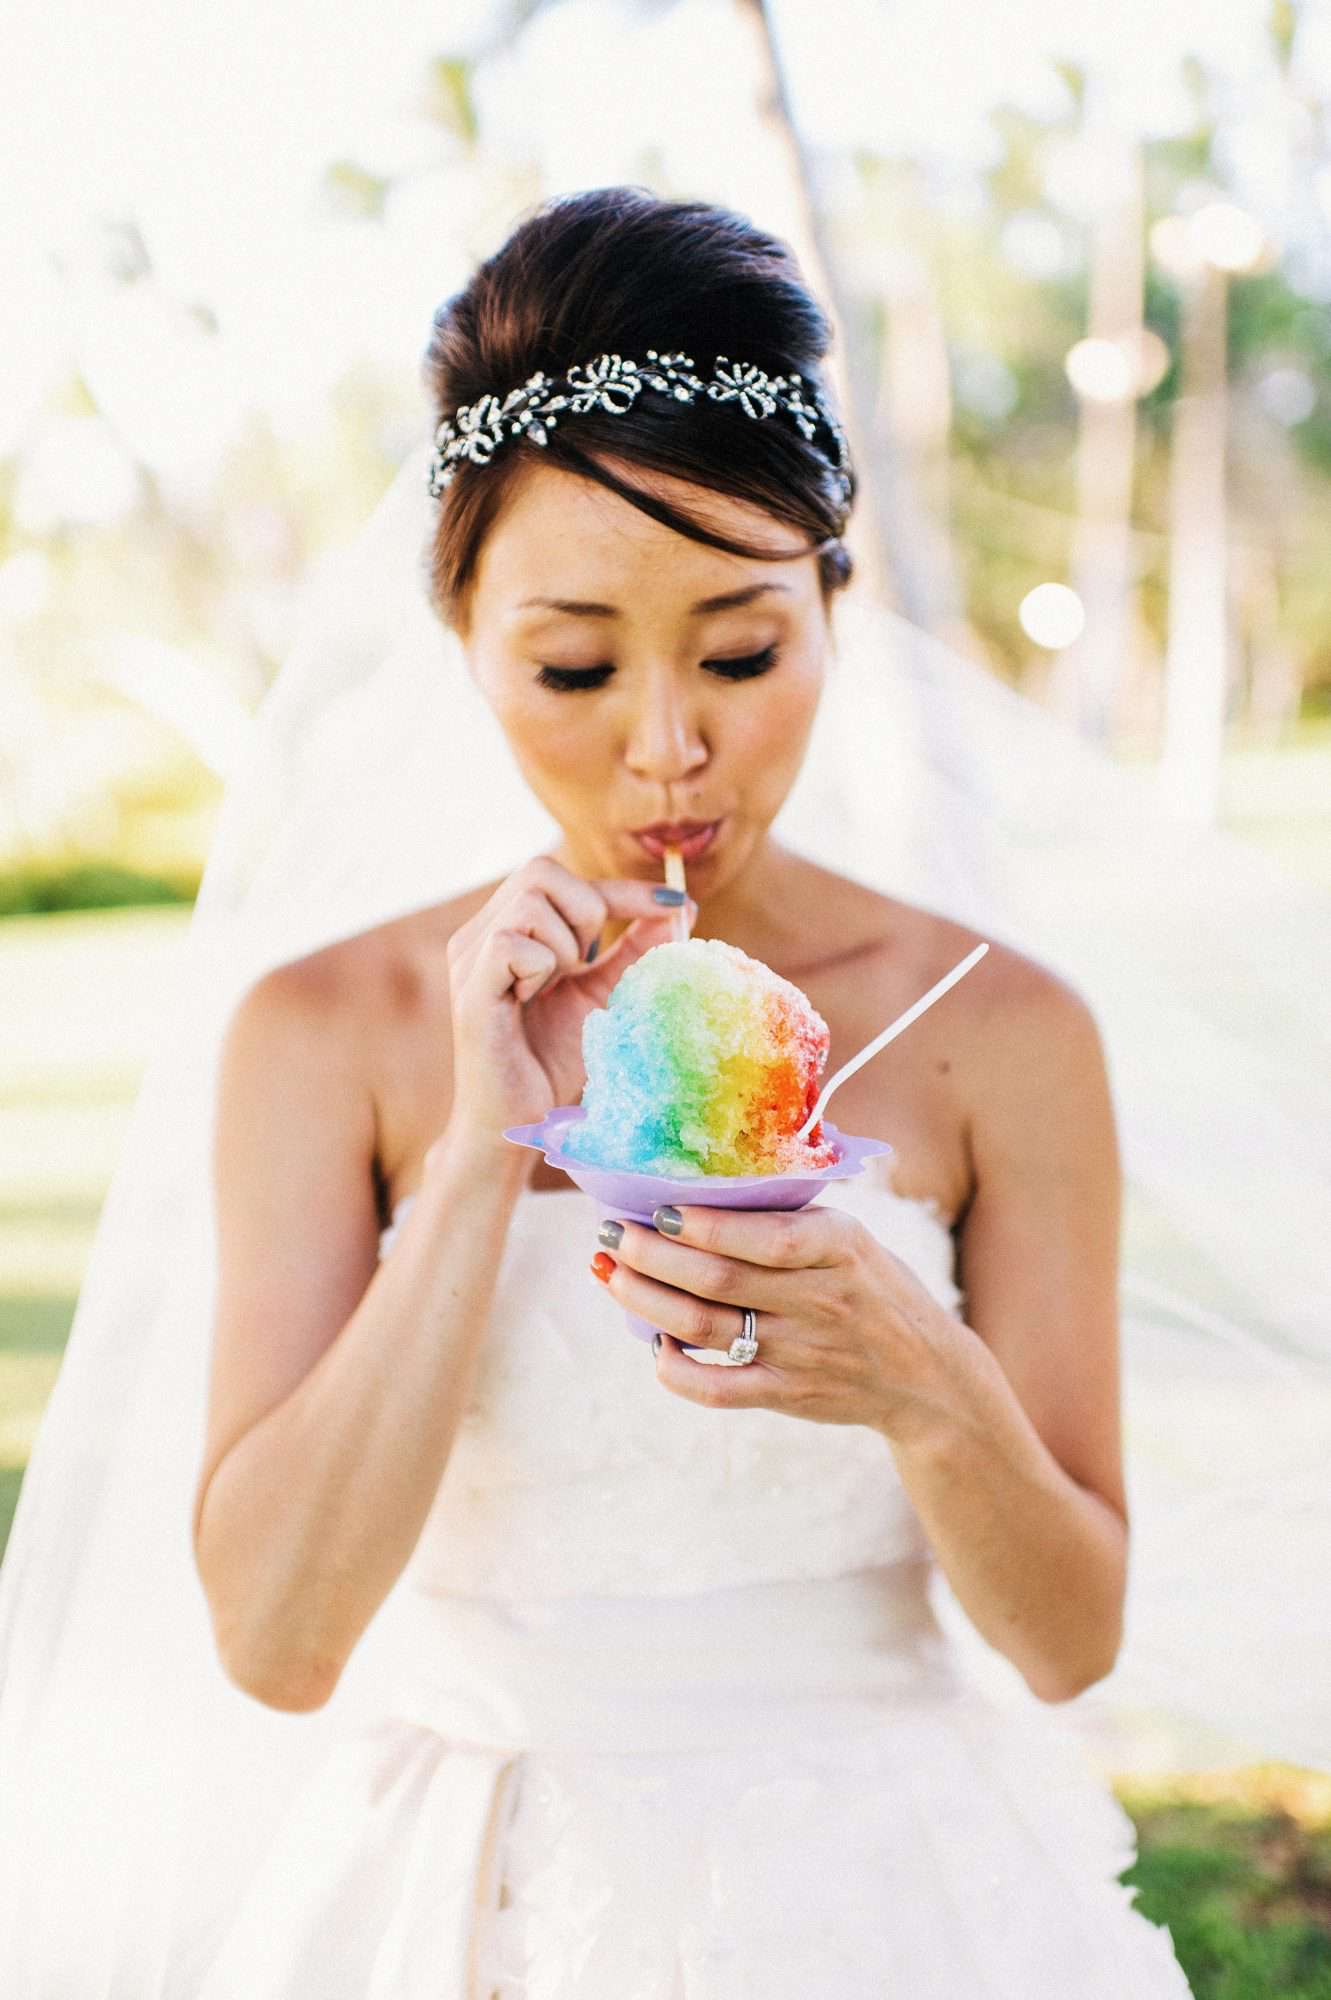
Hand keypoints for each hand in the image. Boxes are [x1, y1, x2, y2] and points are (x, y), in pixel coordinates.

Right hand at [446, 855, 696, 1141]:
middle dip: (588, 909)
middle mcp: (479, 933)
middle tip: (588, 963)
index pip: (563, 877)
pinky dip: (542, 968)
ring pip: (530, 902)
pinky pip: (512, 944)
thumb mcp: (604, 996)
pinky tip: (533, 1000)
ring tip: (557, 987)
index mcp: (507, 927)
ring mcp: (470, 959)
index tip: (675, 902)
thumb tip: (679, 907)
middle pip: (540, 870)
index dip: (622, 887)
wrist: (514, 1123)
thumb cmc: (551, 1061)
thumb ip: (634, 950)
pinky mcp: (470, 990)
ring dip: (566, 946)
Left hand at [590, 1202, 967, 1440]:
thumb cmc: (874, 1289)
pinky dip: (674, 1369)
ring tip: (612, 1274)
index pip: (760, 1235)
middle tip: (612, 1235)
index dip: (700, 1224)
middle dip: (651, 1255)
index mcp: (838, 1246)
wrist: (927, 1376)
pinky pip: (717, 1389)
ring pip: (705, 1327)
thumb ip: (788, 1221)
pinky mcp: (788, 1394)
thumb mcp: (851, 1240)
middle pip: (717, 1279)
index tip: (655, 1205)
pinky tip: (652, 1344)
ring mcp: (802, 1351)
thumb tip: (696, 1191)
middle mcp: (819, 1299)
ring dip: (646, 1300)